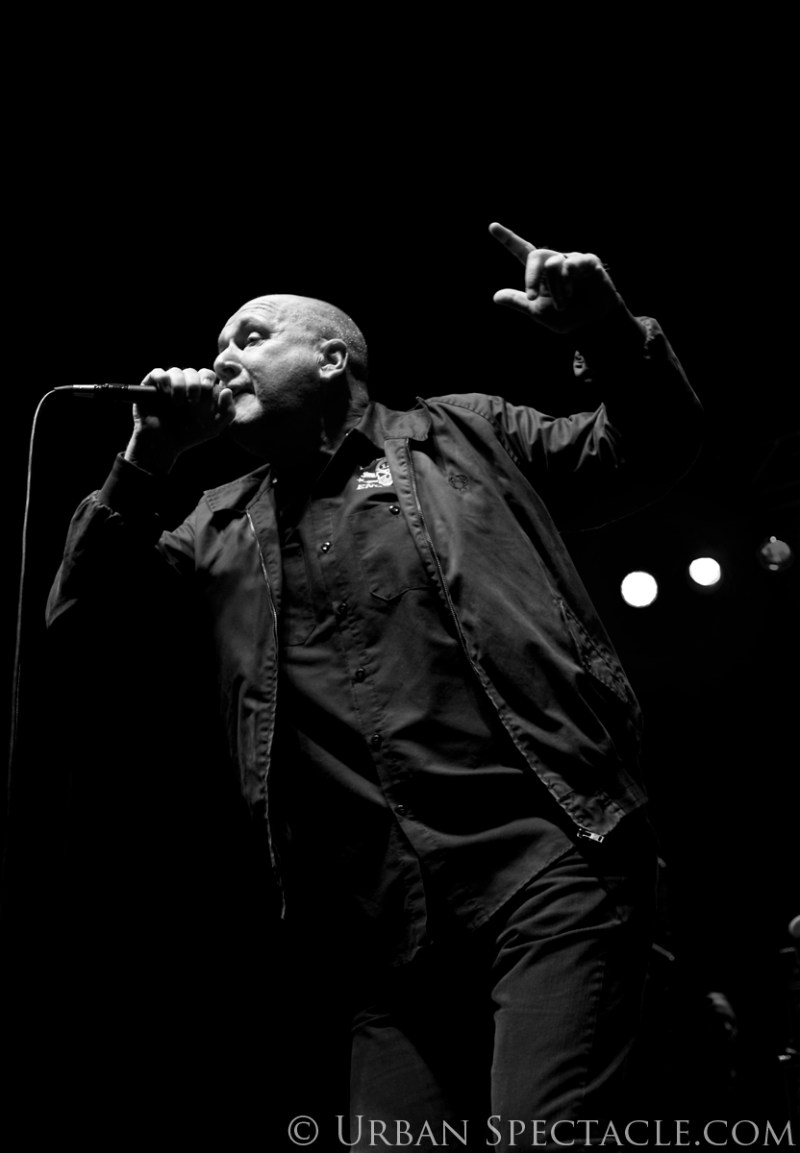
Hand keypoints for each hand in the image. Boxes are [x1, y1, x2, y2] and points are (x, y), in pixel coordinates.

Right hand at [125, 367, 235, 472]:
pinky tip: (165, 391)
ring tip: (177, 403)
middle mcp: (184, 386)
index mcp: (200, 392)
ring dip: (179, 385)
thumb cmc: (189, 435)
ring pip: (175, 371)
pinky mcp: (150, 387)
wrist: (164, 445)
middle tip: (193, 400)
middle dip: (194, 384)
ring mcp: (167, 385)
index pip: (206, 375)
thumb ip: (228, 412)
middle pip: (192, 371)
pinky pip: (157, 373)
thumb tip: (228, 390)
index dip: (207, 378)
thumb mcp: (214, 427)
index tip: (207, 388)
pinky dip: (162, 378)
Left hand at [489, 222, 623, 332]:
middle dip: (530, 276)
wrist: (592, 325)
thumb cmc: (566, 317)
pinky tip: (572, 290)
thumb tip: (496, 296)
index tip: (492, 226)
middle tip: (531, 297)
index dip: (508, 239)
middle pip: (536, 255)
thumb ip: (518, 302)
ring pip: (552, 264)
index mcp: (540, 273)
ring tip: (563, 304)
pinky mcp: (588, 261)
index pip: (523, 251)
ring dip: (554, 288)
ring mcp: (571, 260)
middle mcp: (555, 262)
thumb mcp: (538, 311)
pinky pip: (570, 263)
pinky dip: (567, 279)